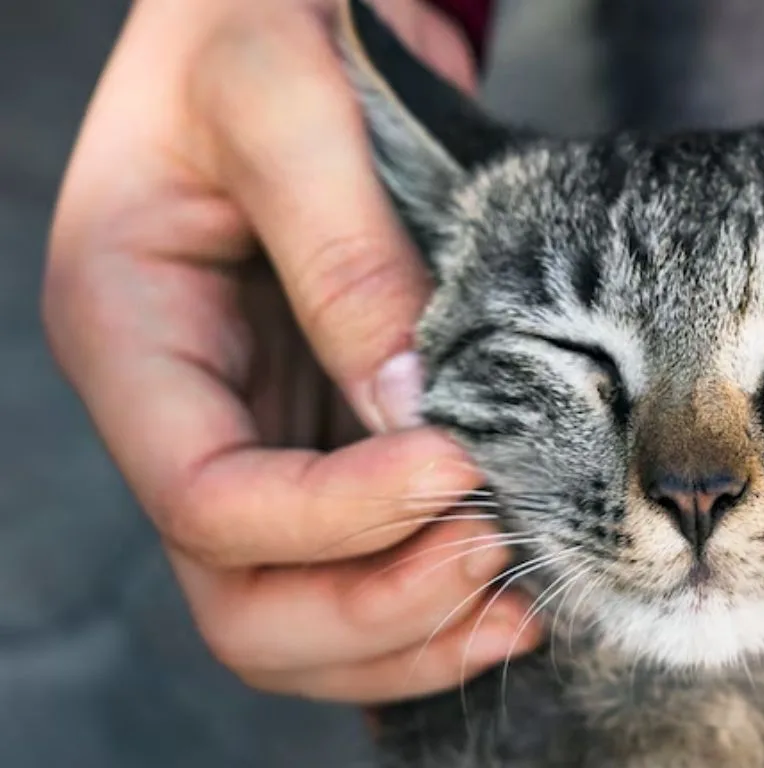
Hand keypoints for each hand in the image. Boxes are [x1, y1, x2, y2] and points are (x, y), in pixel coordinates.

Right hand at [44, 0, 537, 702]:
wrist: (283, 5)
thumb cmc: (256, 16)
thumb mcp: (283, 97)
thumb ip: (340, 252)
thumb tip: (412, 410)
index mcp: (130, 332)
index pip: (207, 497)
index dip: (335, 517)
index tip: (462, 469)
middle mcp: (184, 407)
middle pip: (241, 596)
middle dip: (370, 607)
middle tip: (497, 560)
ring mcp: (259, 430)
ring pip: (298, 608)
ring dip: (407, 630)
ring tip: (520, 596)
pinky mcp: (327, 431)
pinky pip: (360, 561)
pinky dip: (431, 596)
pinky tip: (513, 582)